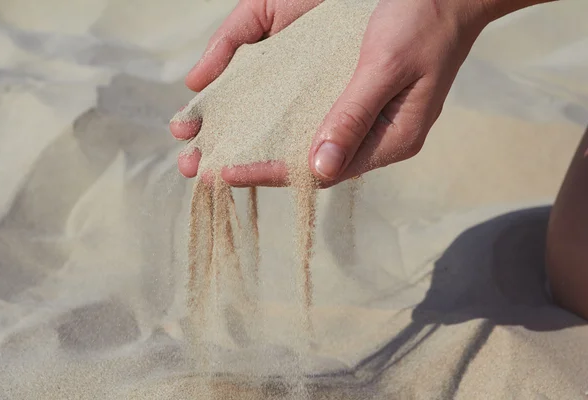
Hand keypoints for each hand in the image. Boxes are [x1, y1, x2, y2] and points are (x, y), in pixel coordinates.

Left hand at [170, 0, 537, 186]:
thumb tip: (319, 169)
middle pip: (306, 162)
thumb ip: (353, 114)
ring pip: (302, 142)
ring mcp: (363, 119)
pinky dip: (275, 122)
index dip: (273, 173)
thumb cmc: (425, 22)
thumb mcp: (387, 63)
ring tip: (210, 147)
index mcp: (390, 139)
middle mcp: (372, 137)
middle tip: (201, 167)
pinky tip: (246, 120)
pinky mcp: (352, 99)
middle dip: (254, 166)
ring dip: (258, 145)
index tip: (227, 173)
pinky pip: (308, 119)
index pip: (321, 169)